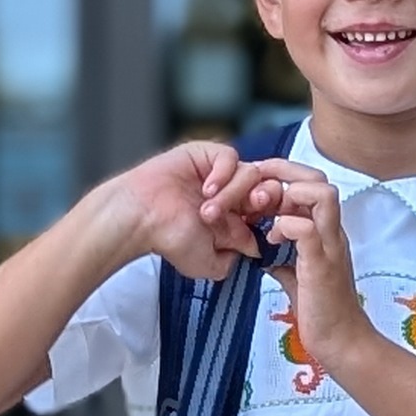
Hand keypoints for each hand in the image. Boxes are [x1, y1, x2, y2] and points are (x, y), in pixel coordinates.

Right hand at [108, 140, 260, 284]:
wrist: (143, 219)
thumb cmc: (168, 238)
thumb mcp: (210, 261)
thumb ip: (236, 256)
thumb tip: (257, 247)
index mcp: (234, 215)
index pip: (269, 207)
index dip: (272, 213)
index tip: (264, 224)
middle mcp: (229, 192)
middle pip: (267, 185)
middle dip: (263, 200)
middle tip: (247, 212)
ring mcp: (218, 172)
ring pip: (249, 173)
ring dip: (232, 195)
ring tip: (207, 211)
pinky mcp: (206, 154)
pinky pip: (230, 157)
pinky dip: (223, 174)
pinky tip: (205, 189)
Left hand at [223, 158, 369, 382]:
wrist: (341, 342)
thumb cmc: (322, 312)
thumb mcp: (298, 277)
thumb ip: (284, 259)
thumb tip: (264, 252)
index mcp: (326, 232)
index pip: (312, 182)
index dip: (283, 175)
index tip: (257, 184)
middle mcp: (332, 232)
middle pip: (319, 177)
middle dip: (284, 171)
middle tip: (256, 185)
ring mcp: (330, 245)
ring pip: (322, 193)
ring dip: (289, 193)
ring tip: (267, 211)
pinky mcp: (321, 264)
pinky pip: (306, 228)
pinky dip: (284, 224)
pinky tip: (271, 238)